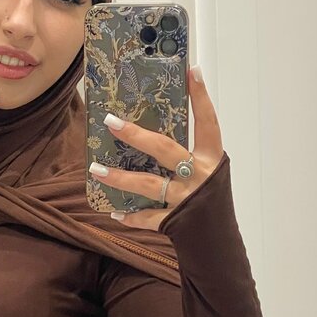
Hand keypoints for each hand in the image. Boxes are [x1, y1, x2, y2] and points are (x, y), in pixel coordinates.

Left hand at [88, 66, 224, 228]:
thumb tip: (149, 135)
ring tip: (96, 169)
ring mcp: (187, 199)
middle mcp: (200, 176)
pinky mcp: (175, 222)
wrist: (220, 244)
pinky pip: (147, 218)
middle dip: (136, 135)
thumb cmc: (211, 203)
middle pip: (165, 149)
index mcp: (212, 159)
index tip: (191, 71)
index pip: (207, 123)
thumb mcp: (207, 174)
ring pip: (149, 185)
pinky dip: (131, 217)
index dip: (201, 98)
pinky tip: (114, 213)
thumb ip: (186, 156)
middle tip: (112, 122)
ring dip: (120, 178)